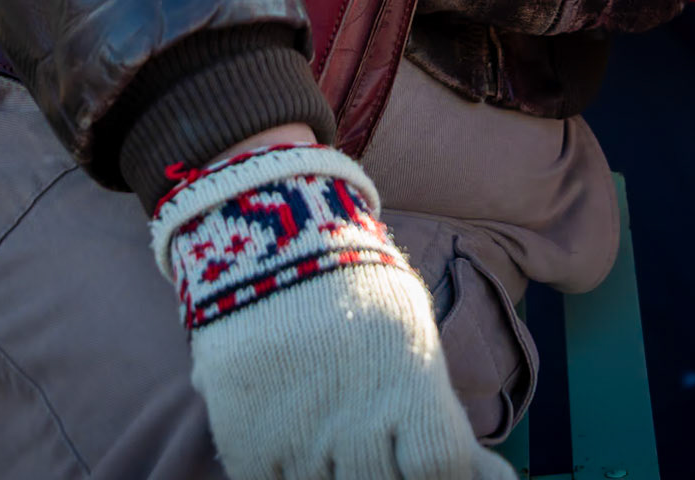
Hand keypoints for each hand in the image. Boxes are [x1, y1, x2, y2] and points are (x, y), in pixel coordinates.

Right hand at [152, 143, 512, 479]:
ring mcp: (298, 436)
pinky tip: (304, 440)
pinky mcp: (248, 442)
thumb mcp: (412, 333)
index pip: (440, 468)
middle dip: (390, 470)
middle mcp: (353, 418)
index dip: (446, 476)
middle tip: (381, 441)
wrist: (266, 239)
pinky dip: (297, 472)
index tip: (437, 464)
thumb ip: (446, 415)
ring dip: (341, 469)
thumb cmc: (355, 286)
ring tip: (339, 428)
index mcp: (406, 382)